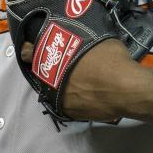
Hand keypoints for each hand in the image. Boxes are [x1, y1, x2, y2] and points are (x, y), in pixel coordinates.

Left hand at [20, 38, 134, 121]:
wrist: (126, 89)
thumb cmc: (113, 60)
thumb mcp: (98, 40)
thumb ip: (84, 43)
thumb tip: (85, 43)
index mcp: (56, 57)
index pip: (31, 52)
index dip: (28, 50)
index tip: (26, 50)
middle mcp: (52, 77)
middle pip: (41, 72)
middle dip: (46, 69)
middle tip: (56, 66)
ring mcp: (59, 96)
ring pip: (53, 89)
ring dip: (60, 85)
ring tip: (74, 82)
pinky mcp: (69, 111)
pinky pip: (66, 102)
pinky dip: (72, 98)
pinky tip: (84, 94)